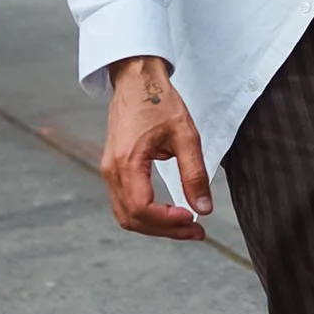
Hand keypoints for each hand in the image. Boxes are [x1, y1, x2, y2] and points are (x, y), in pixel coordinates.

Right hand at [101, 56, 211, 241]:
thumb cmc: (160, 102)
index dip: (167, 221)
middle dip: (165, 230)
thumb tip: (204, 209)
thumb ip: (194, 173)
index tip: (193, 219)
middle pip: (132, 218)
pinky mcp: (114, 169)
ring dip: (156, 226)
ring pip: (126, 215)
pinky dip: (146, 214)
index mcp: (127, 162)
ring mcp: (109, 171)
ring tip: (187, 226)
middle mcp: (112, 171)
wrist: (137, 81)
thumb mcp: (185, 135)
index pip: (141, 208)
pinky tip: (169, 213)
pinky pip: (125, 203)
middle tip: (197, 232)